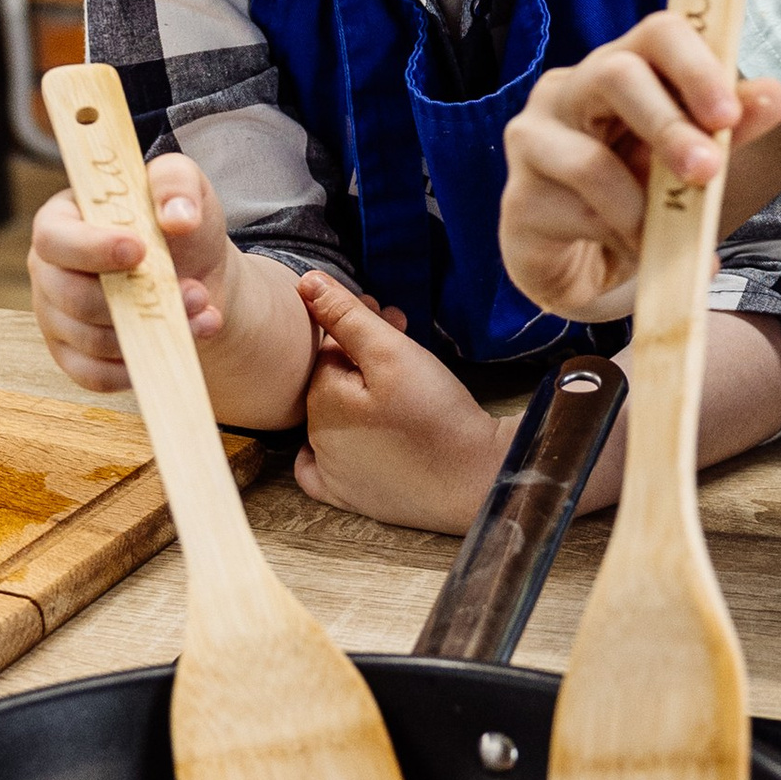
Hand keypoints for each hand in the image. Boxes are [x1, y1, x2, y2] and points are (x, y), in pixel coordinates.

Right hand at [28, 152, 235, 393]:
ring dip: (149, 332)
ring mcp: (55, 316)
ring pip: (88, 339)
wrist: (196, 274)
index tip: (138, 250)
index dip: (90, 248)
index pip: (53, 238)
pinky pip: (92, 375)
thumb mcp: (183, 186)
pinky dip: (135, 368)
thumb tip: (178, 218)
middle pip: (69, 296)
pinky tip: (175, 345)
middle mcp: (47, 270)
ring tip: (202, 314)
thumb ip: (176, 183)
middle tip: (193, 292)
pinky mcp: (72, 356)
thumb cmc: (177, 224)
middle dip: (135, 299)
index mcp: (61, 220)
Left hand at [293, 272, 506, 532]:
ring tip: (397, 379)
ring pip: (332, 418)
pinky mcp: (349, 498)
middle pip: (331, 382)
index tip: (391, 315)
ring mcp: (330, 473)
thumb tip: (304, 281)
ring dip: (356, 392)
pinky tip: (347, 435)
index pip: (328, 350)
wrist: (476, 478)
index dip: (357, 327)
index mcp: (322, 400)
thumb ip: (346, 316)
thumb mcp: (393, 352)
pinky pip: (318, 471)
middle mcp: (316, 439)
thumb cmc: (437, 413)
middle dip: (359, 355)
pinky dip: (324, 452)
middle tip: (401, 333)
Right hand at [500, 10, 780, 321]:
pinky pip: (577, 215)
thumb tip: (776, 94)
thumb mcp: (688, 161)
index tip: (730, 113)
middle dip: (670, 126)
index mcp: (618, 67)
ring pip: (593, 161)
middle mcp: (567, 90)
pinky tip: (629, 250)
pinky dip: (616, 238)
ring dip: (643, 206)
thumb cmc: (635, 194)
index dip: (695, 65)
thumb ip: (728, 129)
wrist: (580, 266)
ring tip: (667, 236)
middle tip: (708, 171)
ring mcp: (533, 140)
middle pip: (615, 74)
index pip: (656, 32)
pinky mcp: (517, 197)